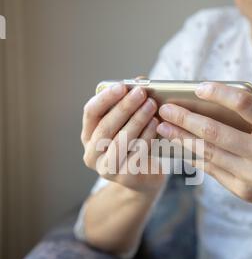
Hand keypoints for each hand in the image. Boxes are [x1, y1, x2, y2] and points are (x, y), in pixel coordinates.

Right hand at [81, 76, 165, 194]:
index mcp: (88, 135)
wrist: (145, 178)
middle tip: (142, 93)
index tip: (122, 86)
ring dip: (137, 121)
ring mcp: (106, 168)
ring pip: (120, 141)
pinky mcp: (124, 178)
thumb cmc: (136, 144)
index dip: (105, 98)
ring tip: (152, 106)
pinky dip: (147, 137)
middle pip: (105, 127)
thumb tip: (138, 80)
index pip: (90, 112)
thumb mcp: (130, 122)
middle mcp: (92, 153)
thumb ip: (131, 103)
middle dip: (124, 108)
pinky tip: (156, 125)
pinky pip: (136, 155)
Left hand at [157, 81, 251, 216]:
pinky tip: (179, 146)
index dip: (219, 93)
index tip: (198, 87)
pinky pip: (212, 169)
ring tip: (164, 127)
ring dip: (182, 138)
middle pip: (216, 132)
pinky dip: (194, 156)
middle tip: (165, 109)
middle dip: (185, 119)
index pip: (245, 104)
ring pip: (208, 153)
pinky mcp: (243, 191)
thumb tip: (222, 90)